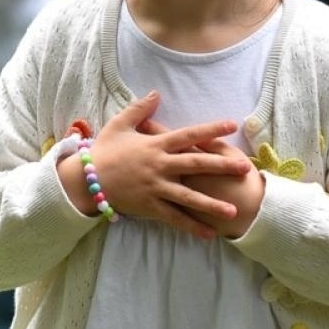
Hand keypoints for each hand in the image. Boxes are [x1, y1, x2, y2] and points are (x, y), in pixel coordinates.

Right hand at [60, 92, 251, 239]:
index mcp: (155, 144)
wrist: (84, 179)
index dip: (211, 129)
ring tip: (233, 211)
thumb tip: (156, 93)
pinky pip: (174, 218)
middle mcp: (160, 166)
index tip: (232, 125)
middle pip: (197, 164)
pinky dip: (191, 226)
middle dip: (222, 166)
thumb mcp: (119, 125)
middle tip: (244, 169)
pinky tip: (209, 234)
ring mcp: (155, 187)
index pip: (189, 135)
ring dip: (212, 204)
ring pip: (189, 197)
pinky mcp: (149, 206)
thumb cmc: (103, 151)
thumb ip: (140, 109)